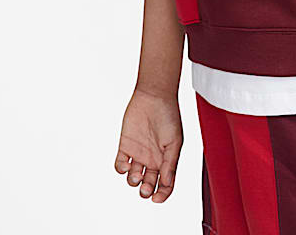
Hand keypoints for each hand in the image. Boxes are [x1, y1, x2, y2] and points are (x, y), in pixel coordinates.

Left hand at [113, 87, 182, 202]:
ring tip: (136, 174)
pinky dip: (121, 168)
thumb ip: (170, 163)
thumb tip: (166, 183)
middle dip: (146, 190)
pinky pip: (120, 164)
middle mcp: (152, 159)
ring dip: (133, 181)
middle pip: (148, 184)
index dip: (162, 194)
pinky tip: (125, 165)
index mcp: (166, 159)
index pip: (165, 184)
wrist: (154, 96)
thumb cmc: (168, 115)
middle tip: (145, 188)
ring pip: (133, 177)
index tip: (156, 198)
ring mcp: (139, 153)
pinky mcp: (125, 146)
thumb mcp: (174, 141)